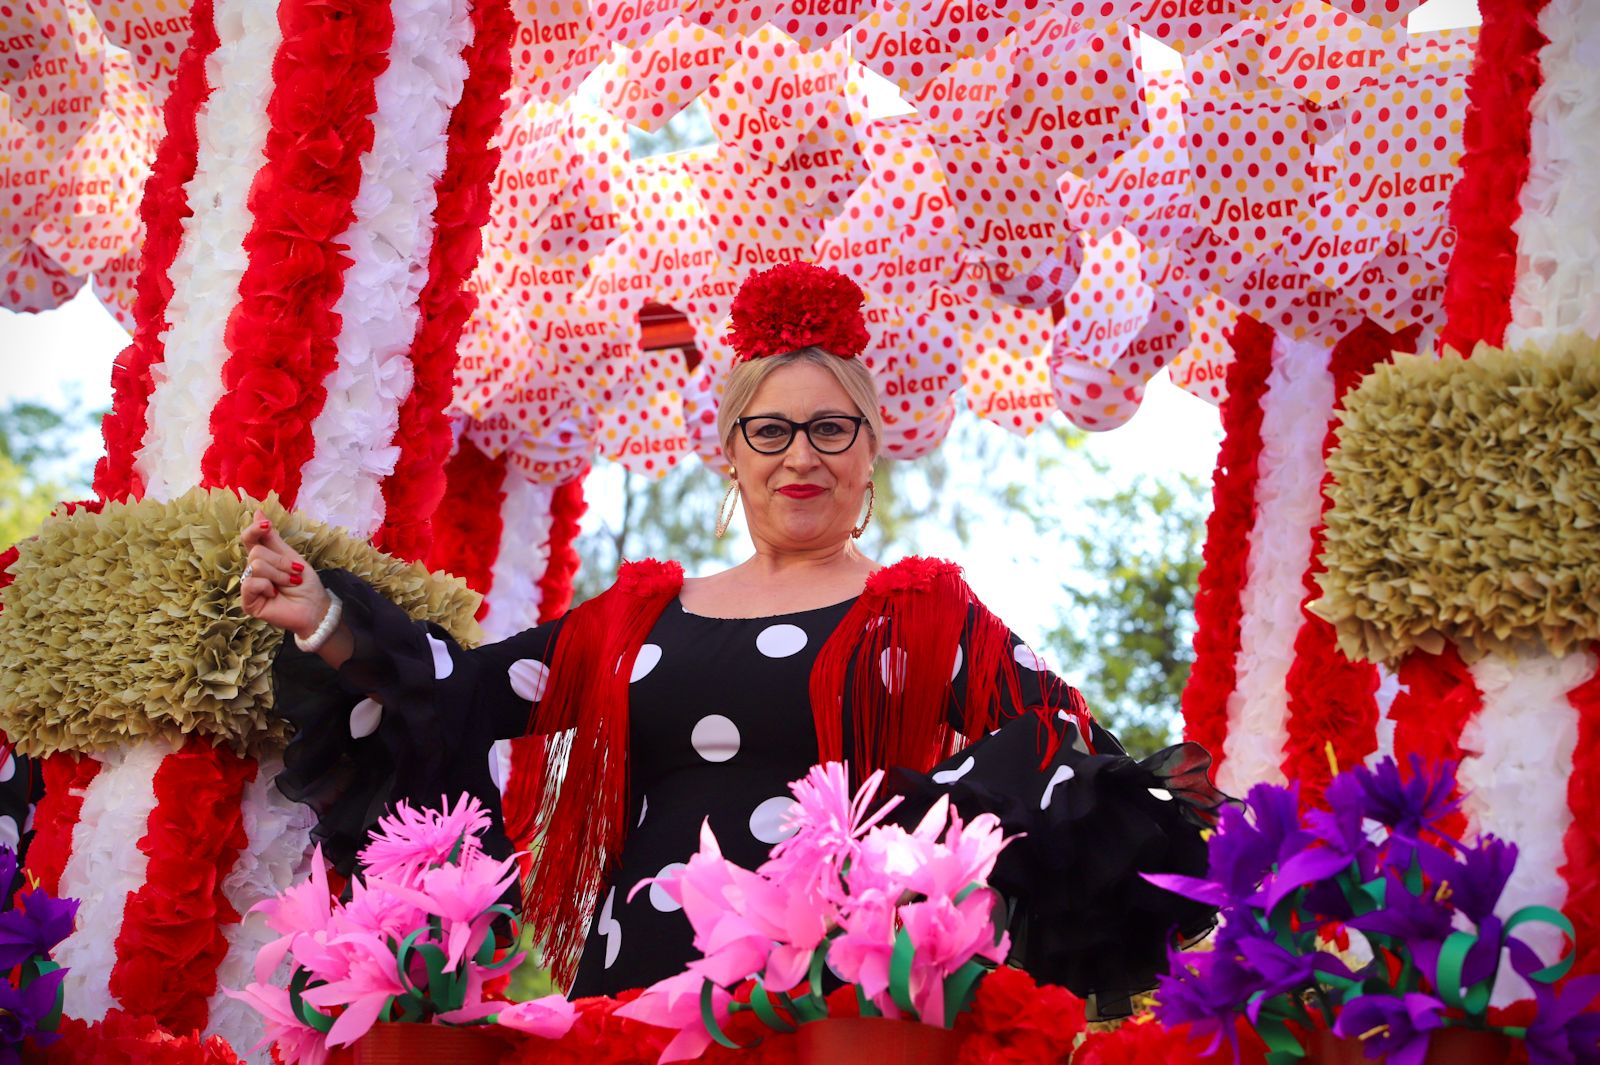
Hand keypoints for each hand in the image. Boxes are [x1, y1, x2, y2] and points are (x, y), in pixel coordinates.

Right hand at [239, 509, 328, 638]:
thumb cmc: (305, 583)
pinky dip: (267, 587)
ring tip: (288, 584)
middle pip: (257, 552)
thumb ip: (272, 537)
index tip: (266, 525)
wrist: (315, 607)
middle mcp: (253, 571)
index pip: (249, 538)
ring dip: (278, 575)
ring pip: (256, 566)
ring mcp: (250, 586)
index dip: (255, 529)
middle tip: (294, 574)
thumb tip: (258, 512)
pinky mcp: (248, 602)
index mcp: (263, 558)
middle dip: (280, 562)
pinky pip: (251, 584)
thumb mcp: (291, 556)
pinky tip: (275, 595)